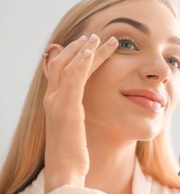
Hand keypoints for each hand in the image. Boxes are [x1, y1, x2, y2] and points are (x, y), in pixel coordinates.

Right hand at [42, 34, 117, 192]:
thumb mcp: (73, 126)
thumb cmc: (72, 152)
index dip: (73, 54)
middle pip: (63, 62)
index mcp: (55, 101)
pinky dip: (83, 62)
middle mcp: (52, 98)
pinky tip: (93, 50)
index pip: (61, 69)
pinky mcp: (67, 109)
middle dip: (79, 47)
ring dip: (85, 49)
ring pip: (70, 66)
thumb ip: (75, 110)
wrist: (64, 171)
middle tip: (95, 35)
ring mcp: (57, 103)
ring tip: (100, 37)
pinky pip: (74, 79)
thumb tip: (83, 103)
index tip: (88, 44)